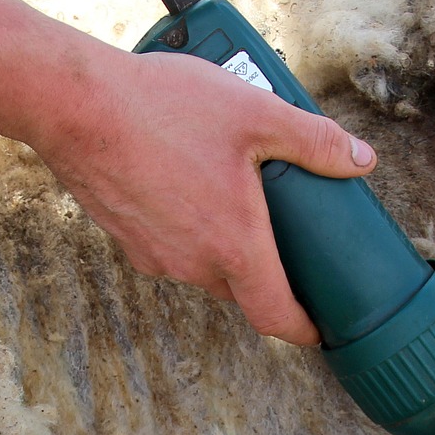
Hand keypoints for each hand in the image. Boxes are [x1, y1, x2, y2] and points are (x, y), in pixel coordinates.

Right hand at [28, 49, 376, 345]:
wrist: (74, 105)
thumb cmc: (165, 109)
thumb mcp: (256, 114)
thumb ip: (314, 140)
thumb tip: (360, 160)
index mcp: (234, 247)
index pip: (275, 316)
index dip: (303, 329)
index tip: (318, 327)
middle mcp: (192, 264)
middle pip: (242, 288)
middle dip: (267, 272)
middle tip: (285, 235)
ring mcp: (154, 255)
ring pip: (203, 266)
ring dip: (224, 244)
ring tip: (233, 193)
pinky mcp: (125, 238)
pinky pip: (170, 246)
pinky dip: (188, 229)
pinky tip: (186, 180)